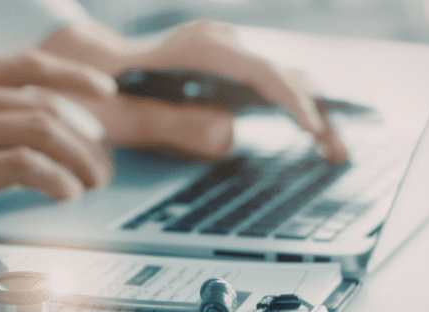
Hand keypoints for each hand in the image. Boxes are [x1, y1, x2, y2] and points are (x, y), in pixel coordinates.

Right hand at [0, 24, 116, 219]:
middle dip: (86, 134)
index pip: (30, 66)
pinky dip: (52, 178)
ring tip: (89, 182)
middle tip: (100, 161)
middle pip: (47, 103)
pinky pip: (19, 166)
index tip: (104, 91)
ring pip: (41, 130)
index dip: (75, 76)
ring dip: (77, 159)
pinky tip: (62, 193)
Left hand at [42, 19, 347, 161]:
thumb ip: (176, 126)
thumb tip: (229, 135)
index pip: (261, 71)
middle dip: (315, 112)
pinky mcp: (226, 65)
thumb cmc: (105, 94)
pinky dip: (290, 107)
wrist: (90, 69)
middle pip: (282, 74)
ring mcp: (225, 51)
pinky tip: (308, 132)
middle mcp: (220, 41)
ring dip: (310, 111)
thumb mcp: (130, 116)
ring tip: (334, 148)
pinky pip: (268, 84)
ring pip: (281, 77)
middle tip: (338, 151)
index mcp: (200, 49)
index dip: (291, 101)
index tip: (314, 130)